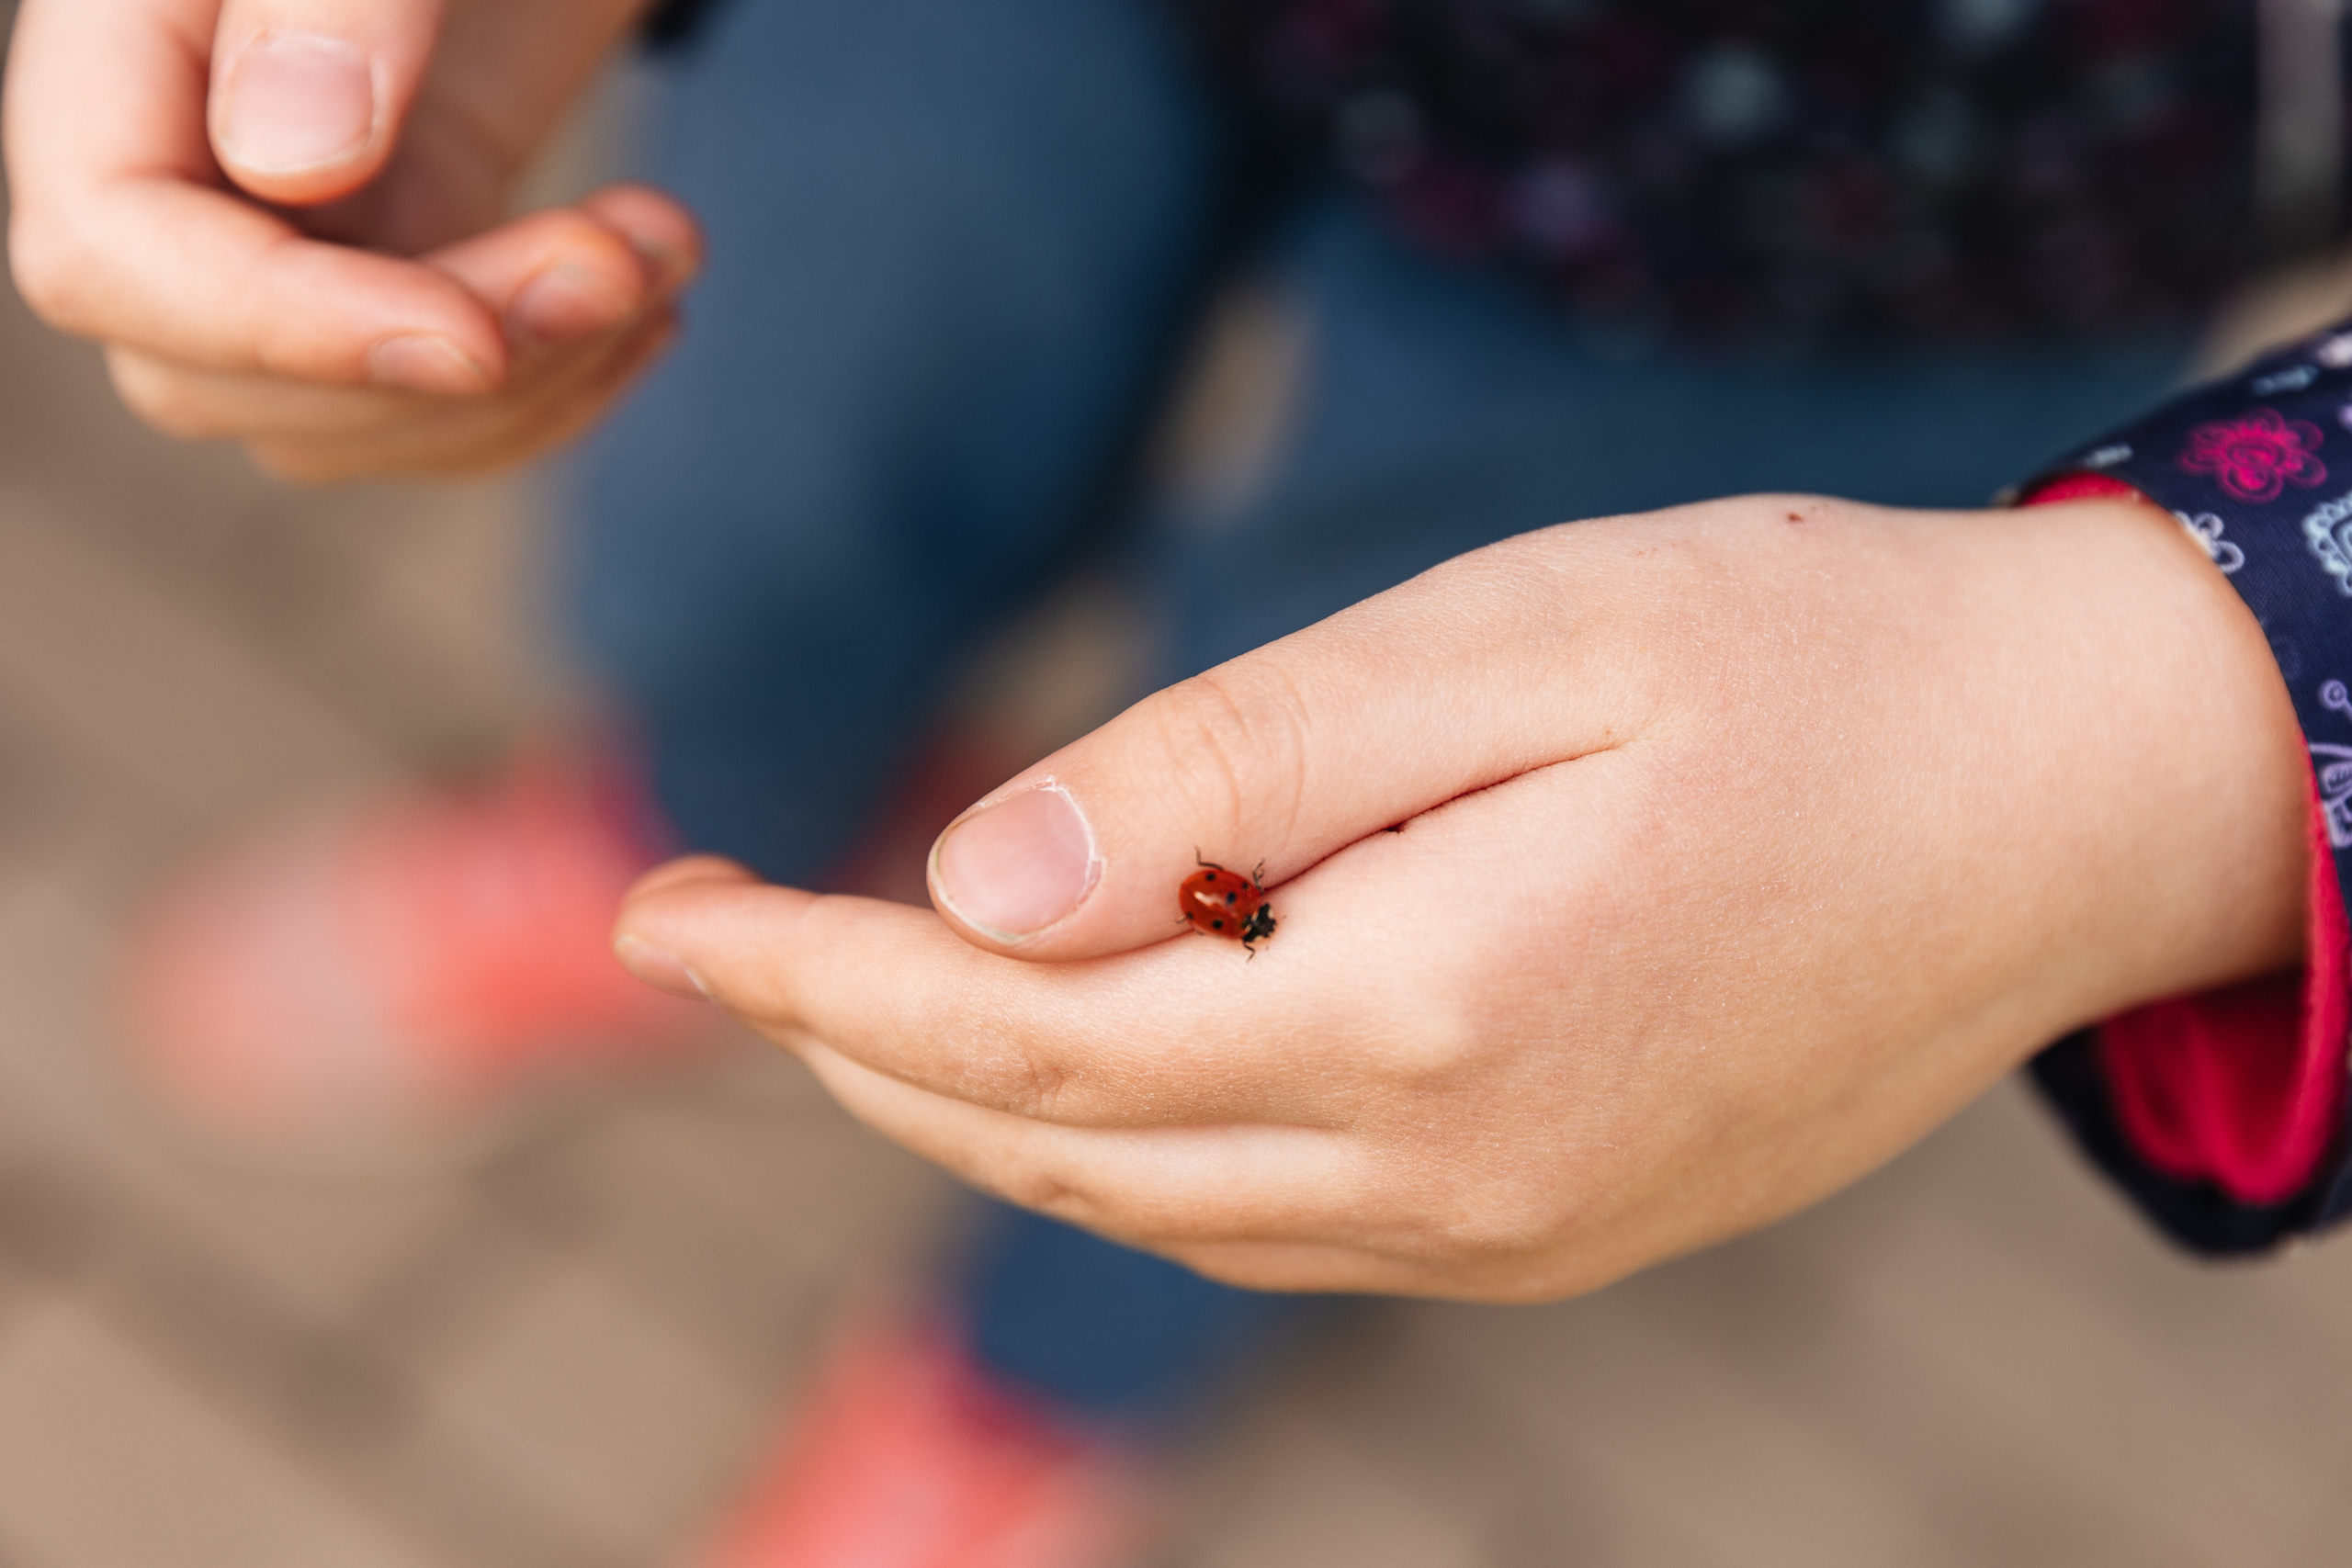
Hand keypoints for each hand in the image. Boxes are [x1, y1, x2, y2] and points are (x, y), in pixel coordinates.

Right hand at [4, 0, 698, 481]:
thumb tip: (288, 169)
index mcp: (115, 43)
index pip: (108, 257)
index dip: (282, 333)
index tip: (472, 338)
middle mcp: (171, 157)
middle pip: (221, 380)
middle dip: (451, 364)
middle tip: (630, 256)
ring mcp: (279, 231)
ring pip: (343, 428)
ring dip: (535, 378)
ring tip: (667, 246)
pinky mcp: (394, 265)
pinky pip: (432, 411)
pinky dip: (557, 386)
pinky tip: (653, 302)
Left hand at [612, 495, 2308, 1300]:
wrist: (2070, 799)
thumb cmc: (1801, 663)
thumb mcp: (1510, 641)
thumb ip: (1227, 769)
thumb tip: (973, 885)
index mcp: (1424, 1006)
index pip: (1021, 1024)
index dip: (812, 975)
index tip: (666, 912)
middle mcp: (1451, 1172)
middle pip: (1059, 1142)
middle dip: (861, 1051)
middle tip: (732, 943)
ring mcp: (1508, 1230)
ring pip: (1154, 1206)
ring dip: (986, 1104)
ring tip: (867, 996)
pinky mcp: (1551, 1229)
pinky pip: (1276, 1224)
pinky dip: (1133, 1145)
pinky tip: (1098, 1046)